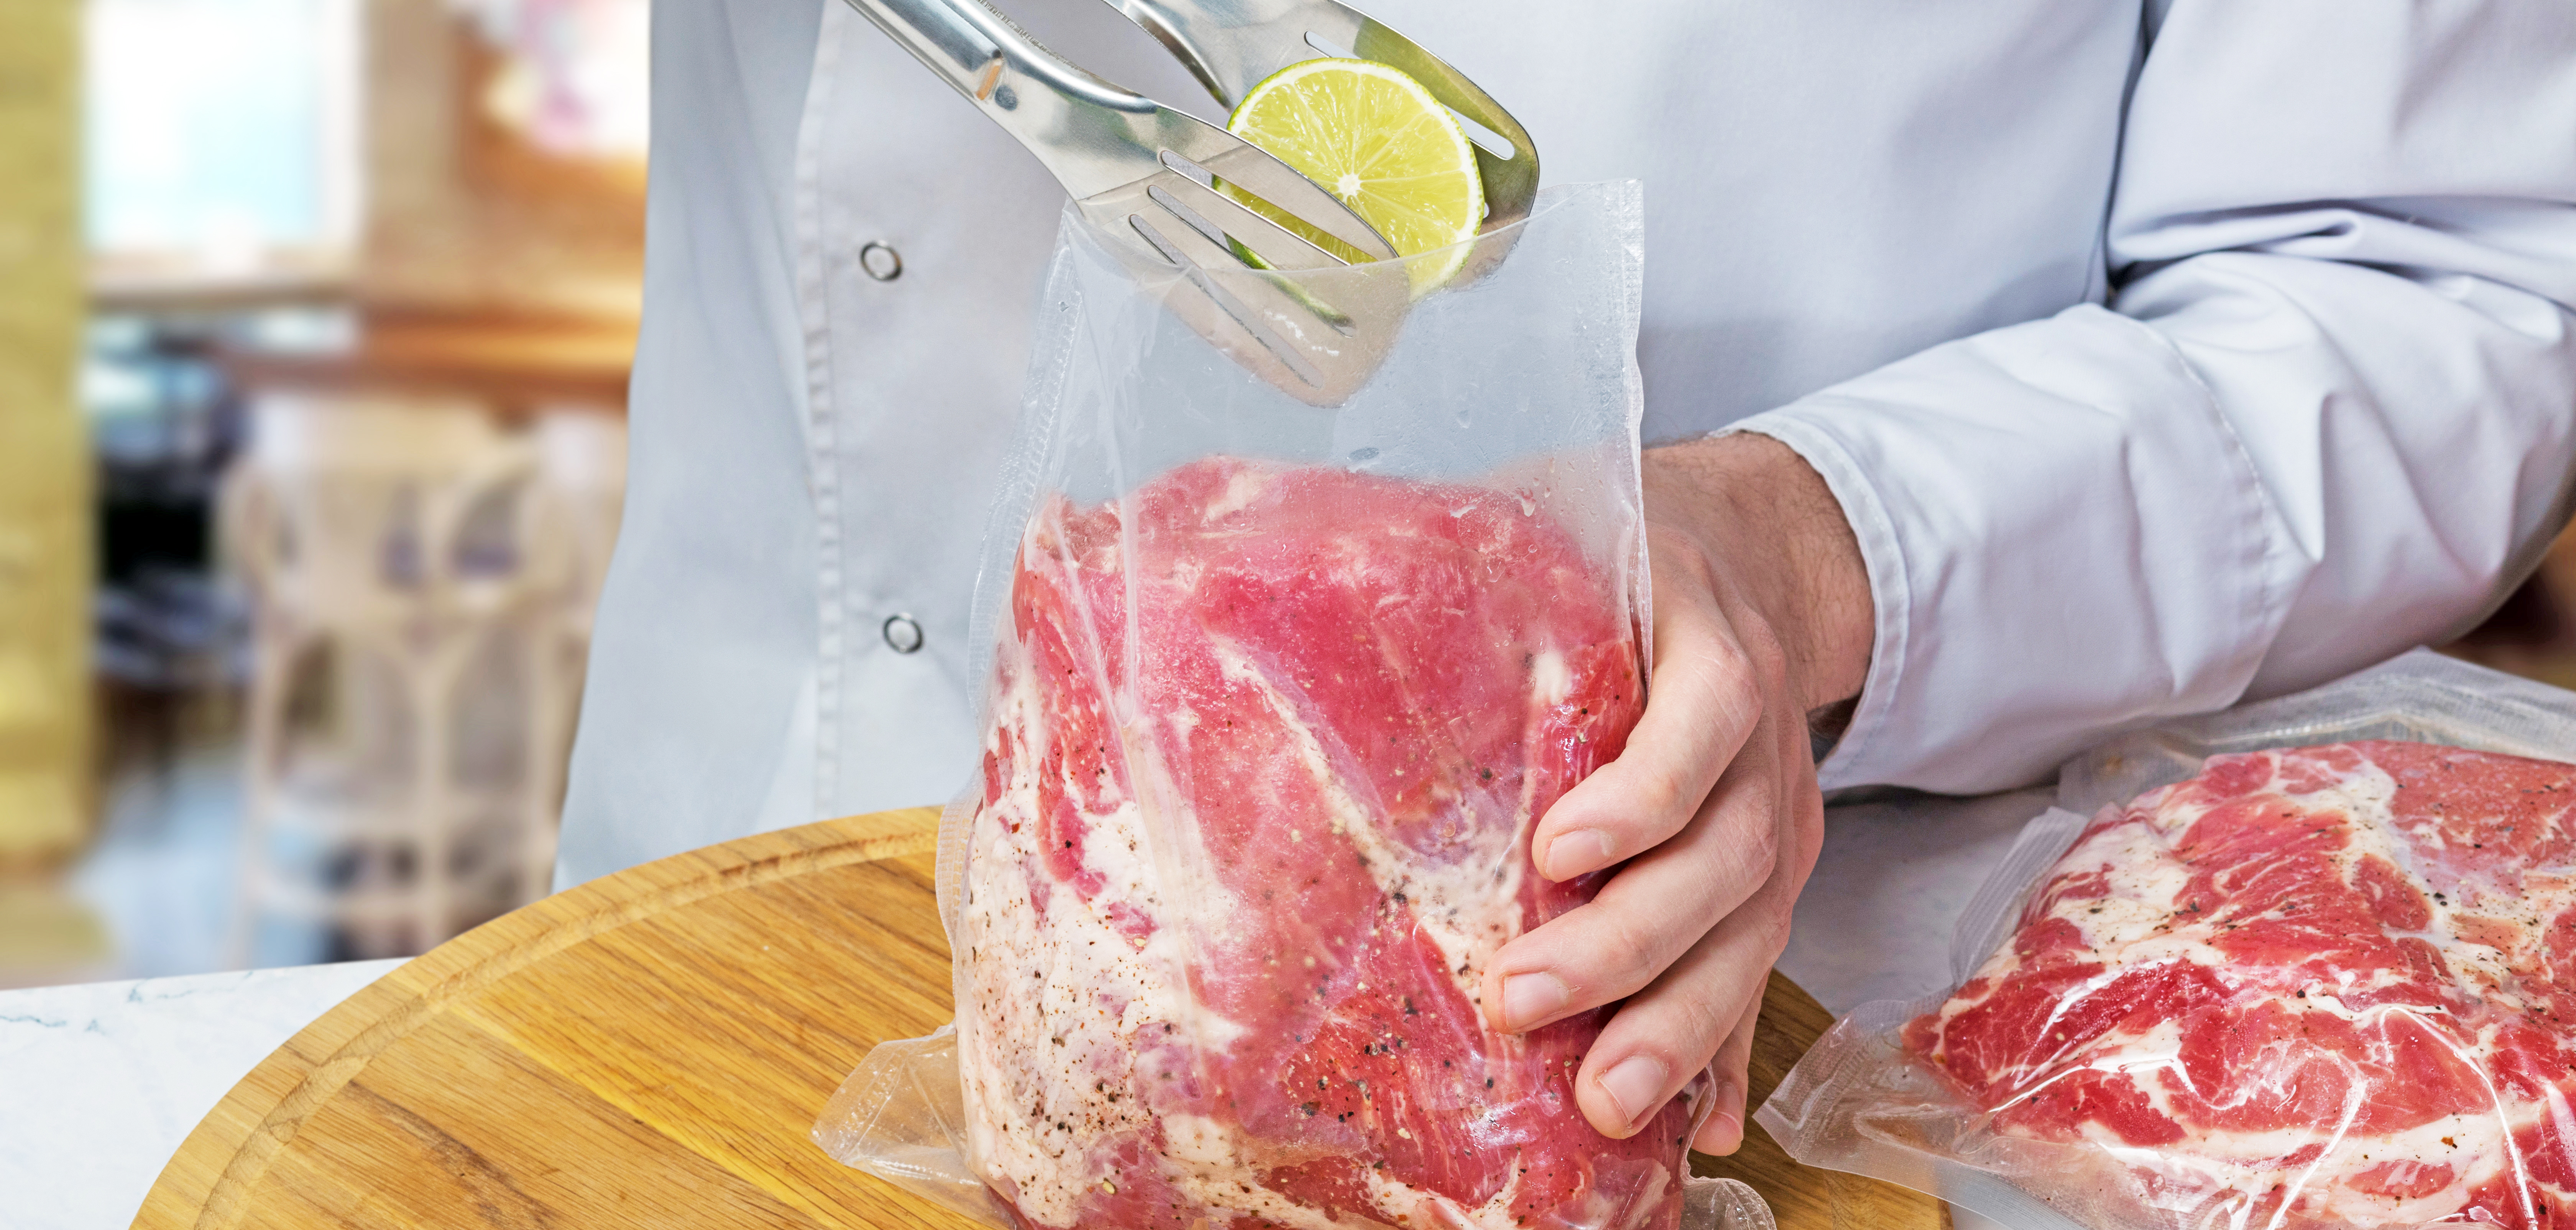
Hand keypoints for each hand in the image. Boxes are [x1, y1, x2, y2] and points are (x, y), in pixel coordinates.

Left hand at [1480, 432, 1871, 1154]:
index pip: (1703, 715)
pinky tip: (1700, 1126)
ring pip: (1751, 928)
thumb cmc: (1611, 549)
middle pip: (1725, 853)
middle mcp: (1761, 738)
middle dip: (1630, 941)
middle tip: (1529, 998)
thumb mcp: (1555, 521)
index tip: (1557, 849)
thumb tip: (1266, 569)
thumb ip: (1460, 551)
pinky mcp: (1773, 874)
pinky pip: (1760, 968)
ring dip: (1680, 1023)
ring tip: (1607, 1097)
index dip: (1640, 791)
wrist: (1740, 557)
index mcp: (1709, 638)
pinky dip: (1732, 1052)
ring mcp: (1778, 811)